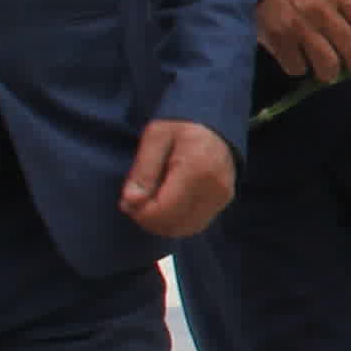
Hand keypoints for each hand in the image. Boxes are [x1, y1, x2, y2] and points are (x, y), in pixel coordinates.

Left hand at [121, 118, 236, 238]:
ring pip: (184, 229)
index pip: (163, 210)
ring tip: (148, 203)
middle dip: (147, 219)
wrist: (214, 122)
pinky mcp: (223, 201)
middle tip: (133, 202)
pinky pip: (195, 224)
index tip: (127, 201)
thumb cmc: (181, 125)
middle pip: (173, 224)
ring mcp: (221, 197)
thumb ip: (143, 170)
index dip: (140, 213)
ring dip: (160, 223)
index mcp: (197, 169)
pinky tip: (165, 206)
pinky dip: (175, 222)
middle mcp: (214, 188)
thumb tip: (131, 202)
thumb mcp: (155, 136)